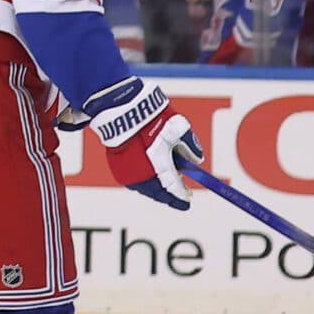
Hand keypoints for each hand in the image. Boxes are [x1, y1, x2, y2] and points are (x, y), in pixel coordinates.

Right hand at [86, 78, 201, 209]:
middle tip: (181, 193)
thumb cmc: (152, 119)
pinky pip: (133, 179)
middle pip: (157, 192)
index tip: (187, 202)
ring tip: (166, 182)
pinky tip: (150, 173)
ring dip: (155, 187)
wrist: (121, 111)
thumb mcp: (179, 129)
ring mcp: (126, 172)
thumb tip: (197, 160)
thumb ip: (190, 147)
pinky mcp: (117, 167)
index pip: (172, 189)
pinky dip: (143, 179)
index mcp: (158, 166)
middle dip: (168, 194)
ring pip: (144, 187)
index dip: (180, 197)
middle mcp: (141, 174)